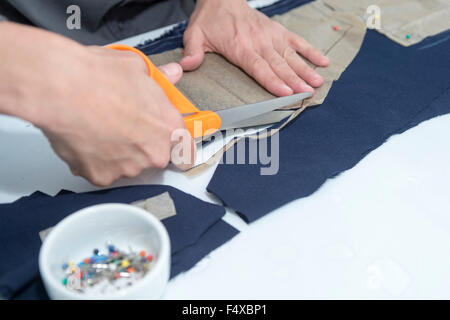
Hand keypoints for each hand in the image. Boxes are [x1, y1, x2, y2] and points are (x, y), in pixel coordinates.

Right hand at [0, 22, 194, 185]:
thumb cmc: (98, 77)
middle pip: (151, 157)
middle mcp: (153, 153)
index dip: (172, 145)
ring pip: (125, 165)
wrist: (62, 89)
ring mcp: (128, 168)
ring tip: (98, 128)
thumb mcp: (138, 68)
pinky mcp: (101, 177)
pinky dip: (92, 161)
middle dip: (139, 145)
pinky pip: (100, 171)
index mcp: (169, 127)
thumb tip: (172, 74)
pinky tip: (85, 139)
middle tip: (120, 126)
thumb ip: (160, 80)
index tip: (165, 143)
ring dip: (115, 153)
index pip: (184, 149)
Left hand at [180, 0, 329, 95]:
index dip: (273, 81)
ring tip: (318, 83)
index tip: (286, 92)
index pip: (259, 68)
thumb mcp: (195, 34)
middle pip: (279, 66)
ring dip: (305, 70)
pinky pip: (296, 42)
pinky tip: (322, 62)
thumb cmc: (210, 20)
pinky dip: (310, 51)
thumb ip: (193, 51)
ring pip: (290, 56)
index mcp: (240, 48)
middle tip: (307, 94)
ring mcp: (271, 37)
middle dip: (294, 81)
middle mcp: (259, 43)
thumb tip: (186, 66)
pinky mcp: (278, 31)